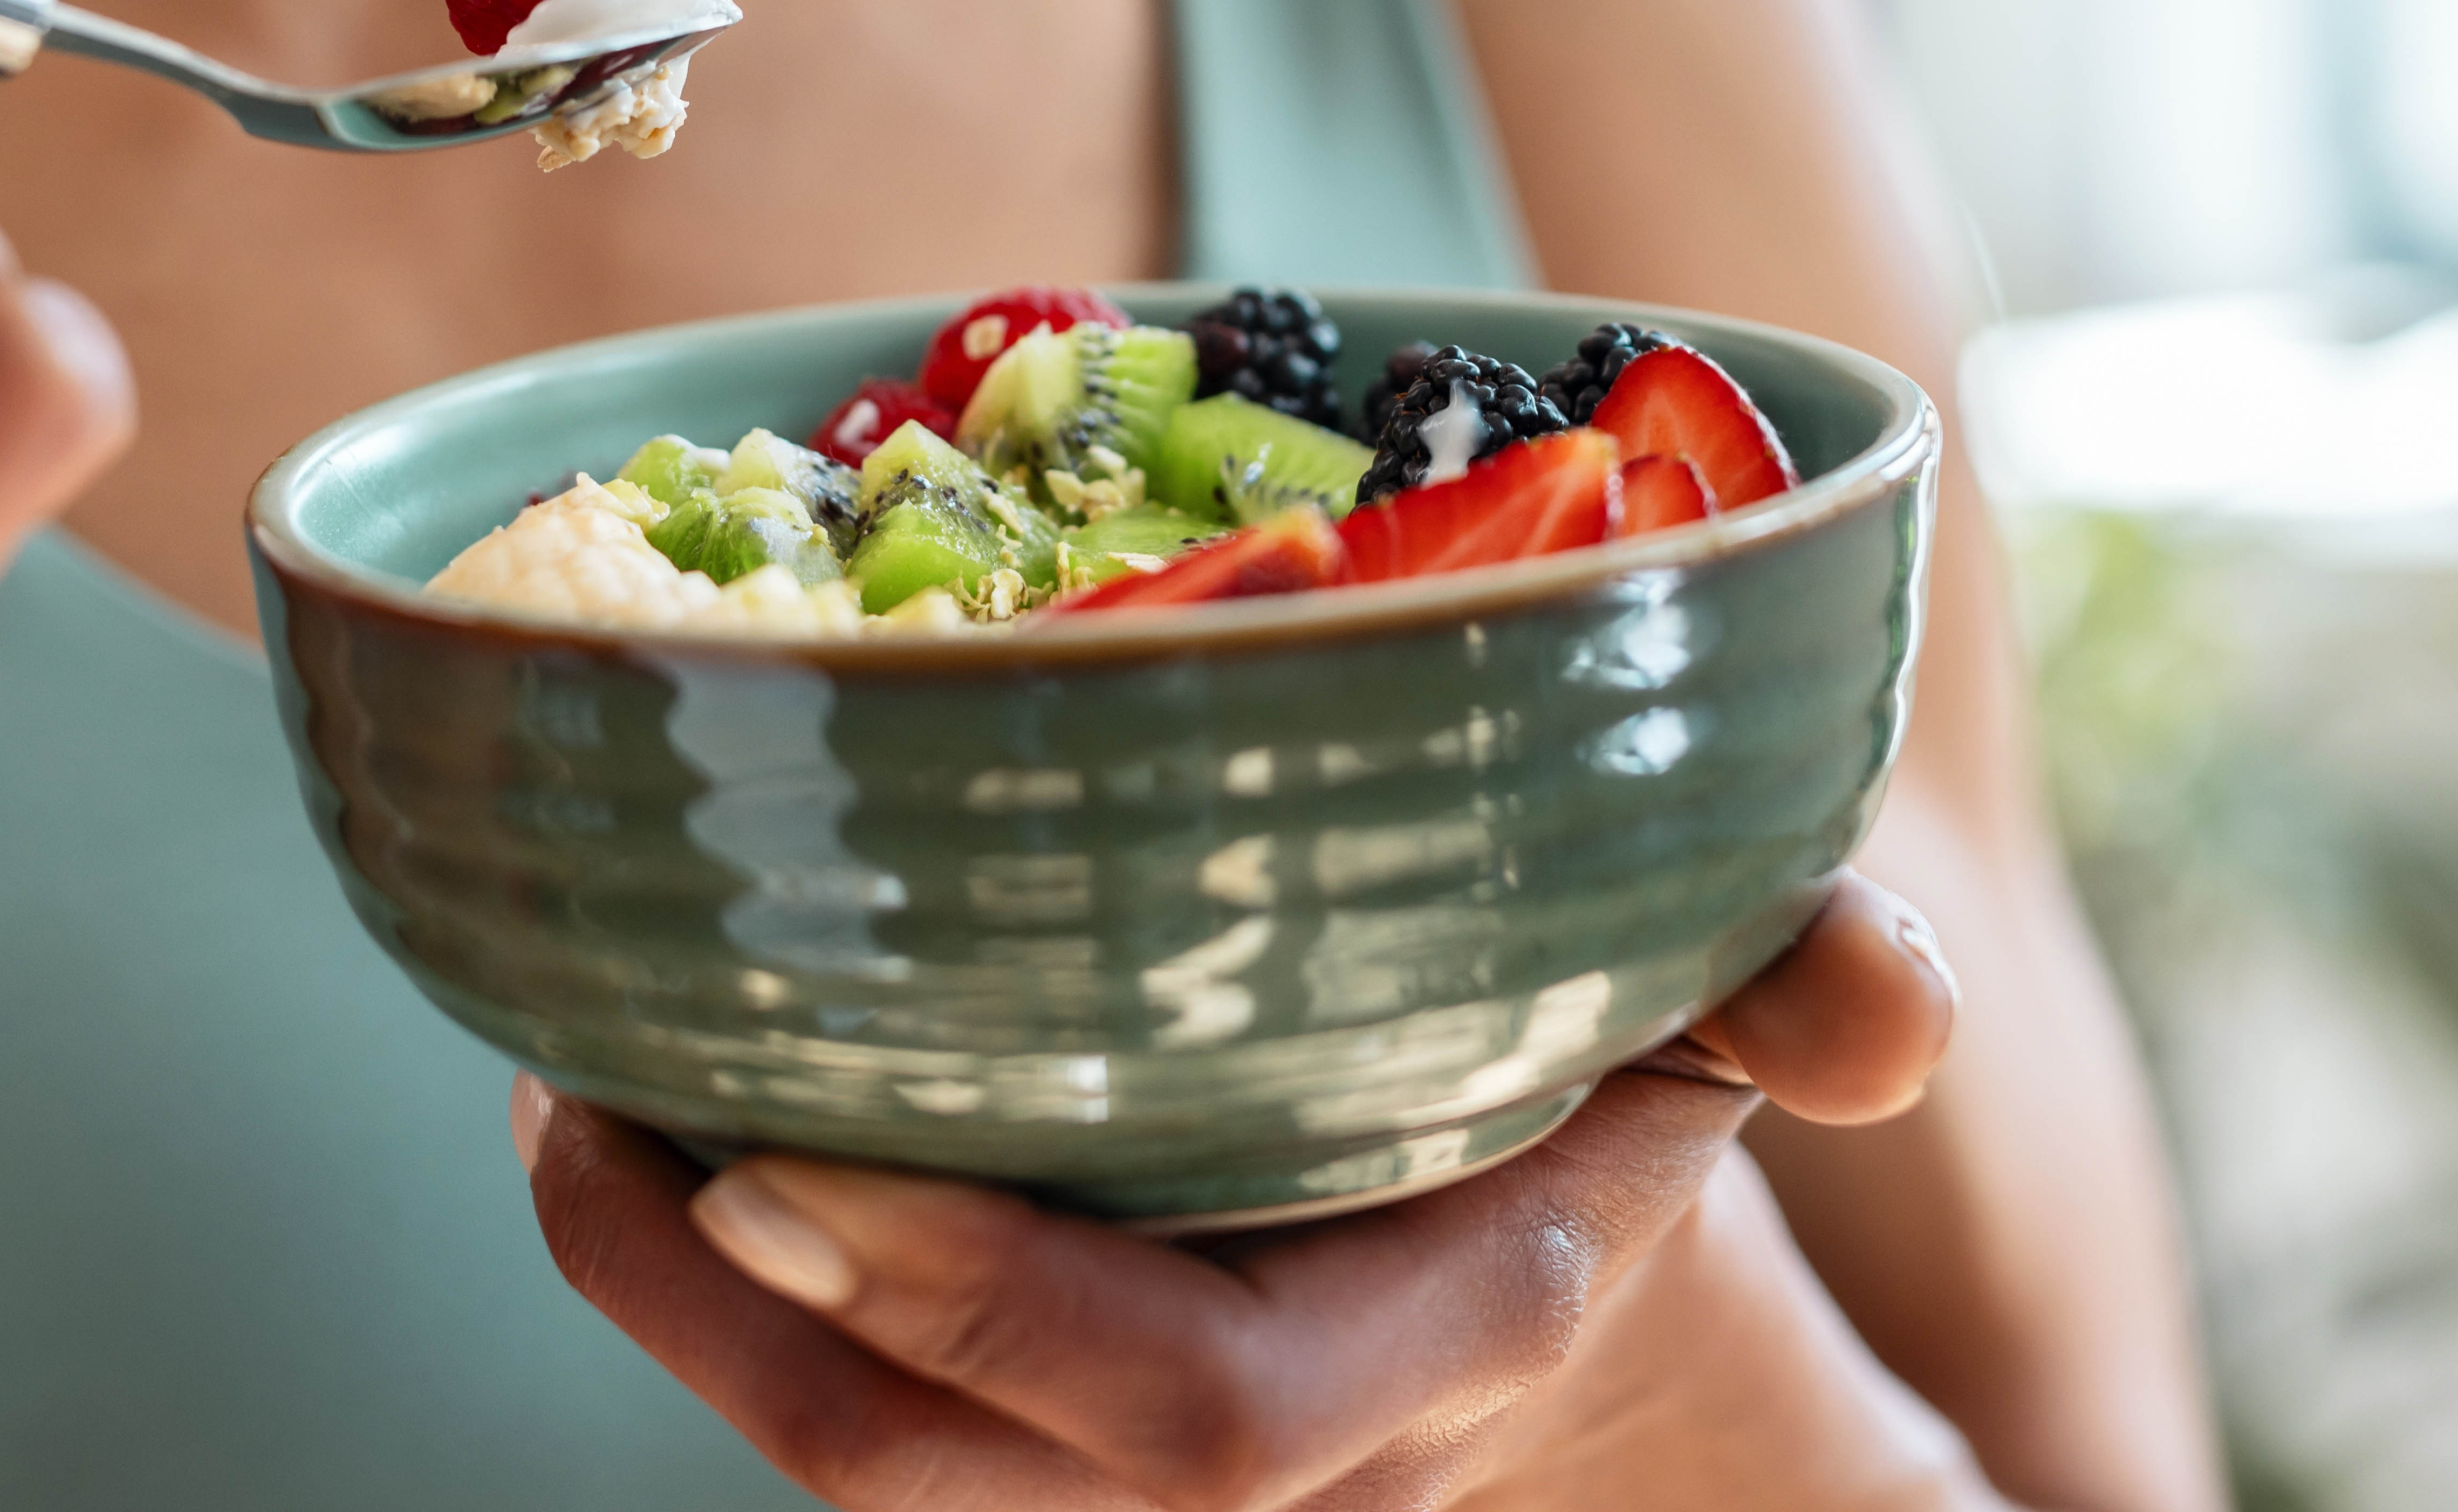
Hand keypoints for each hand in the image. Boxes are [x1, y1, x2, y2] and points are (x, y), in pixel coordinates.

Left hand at [525, 873, 1978, 1510]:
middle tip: (582, 1103)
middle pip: (937, 1479)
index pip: (1192, 1418)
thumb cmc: (1627, 1078)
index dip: (978, 1304)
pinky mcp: (1025, 1410)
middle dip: (723, 1320)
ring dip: (666, 1295)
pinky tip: (636, 1092)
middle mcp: (1268, 1437)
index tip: (778, 1156)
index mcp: (1442, 1338)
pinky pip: (840, 1392)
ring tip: (568, 1078)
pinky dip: (709, 1268)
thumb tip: (1889, 1004)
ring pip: (848, 1457)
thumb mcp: (1743, 1010)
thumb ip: (1824, 993)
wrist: (1565, 1241)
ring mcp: (1120, 1454)